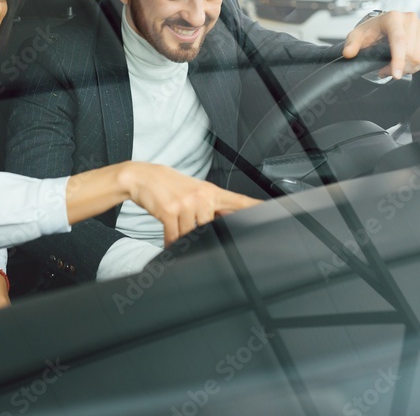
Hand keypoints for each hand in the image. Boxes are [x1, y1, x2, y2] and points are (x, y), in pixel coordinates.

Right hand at [119, 163, 259, 245]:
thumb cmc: (170, 185)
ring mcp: (186, 204)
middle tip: (188, 225)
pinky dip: (171, 242)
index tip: (275, 212)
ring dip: (182, 238)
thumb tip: (228, 222)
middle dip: (200, 232)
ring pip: (191, 235)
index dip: (257, 209)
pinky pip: (175, 237)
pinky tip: (168, 240)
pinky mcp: (170, 211)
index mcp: (211, 191)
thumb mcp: (194, 190)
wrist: (143, 177)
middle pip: (211, 228)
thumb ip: (211, 206)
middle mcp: (202, 196)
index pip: (240, 202)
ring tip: (175, 228)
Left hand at [341, 10, 419, 78]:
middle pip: (411, 52)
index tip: (396, 75)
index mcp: (393, 18)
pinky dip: (414, 67)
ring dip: (406, 69)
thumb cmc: (371, 31)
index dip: (398, 60)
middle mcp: (410, 19)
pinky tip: (403, 64)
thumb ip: (351, 44)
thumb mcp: (357, 36)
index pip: (399, 41)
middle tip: (384, 70)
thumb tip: (348, 53)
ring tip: (392, 67)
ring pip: (419, 58)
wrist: (382, 26)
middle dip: (398, 68)